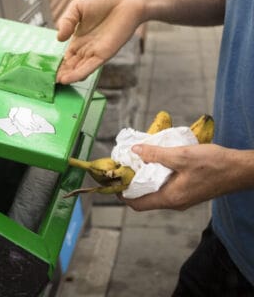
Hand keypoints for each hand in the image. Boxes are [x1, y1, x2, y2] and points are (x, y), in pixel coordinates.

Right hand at [55, 0, 145, 83]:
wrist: (127, 1)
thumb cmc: (104, 1)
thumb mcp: (77, 7)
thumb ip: (66, 21)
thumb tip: (58, 38)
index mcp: (79, 38)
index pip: (66, 55)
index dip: (57, 63)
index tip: (46, 70)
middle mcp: (87, 48)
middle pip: (71, 65)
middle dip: (60, 72)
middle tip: (47, 81)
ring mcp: (95, 52)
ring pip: (78, 68)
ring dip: (67, 76)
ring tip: (55, 82)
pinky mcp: (105, 54)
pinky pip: (90, 66)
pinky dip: (78, 73)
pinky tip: (67, 79)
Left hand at [121, 143, 238, 210]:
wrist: (241, 170)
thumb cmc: (214, 165)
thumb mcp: (181, 156)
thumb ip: (155, 154)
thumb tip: (135, 150)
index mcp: (170, 198)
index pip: (137, 204)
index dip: (121, 193)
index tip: (114, 178)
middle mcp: (174, 201)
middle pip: (144, 196)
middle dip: (132, 181)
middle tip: (124, 164)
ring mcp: (182, 197)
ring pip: (155, 189)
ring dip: (145, 175)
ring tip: (138, 158)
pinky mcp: (188, 190)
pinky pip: (166, 184)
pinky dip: (158, 173)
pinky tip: (157, 158)